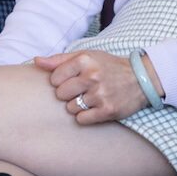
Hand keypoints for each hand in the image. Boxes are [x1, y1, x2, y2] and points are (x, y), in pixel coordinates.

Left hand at [34, 50, 162, 123]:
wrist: (140, 78)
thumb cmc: (109, 66)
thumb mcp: (86, 56)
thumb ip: (59, 59)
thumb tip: (36, 61)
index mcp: (84, 60)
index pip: (54, 78)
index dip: (61, 81)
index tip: (73, 79)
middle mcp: (92, 76)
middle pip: (61, 94)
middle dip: (68, 94)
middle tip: (82, 89)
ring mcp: (100, 94)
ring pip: (70, 108)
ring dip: (78, 106)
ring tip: (91, 98)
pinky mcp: (107, 110)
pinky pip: (82, 120)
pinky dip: (86, 116)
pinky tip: (95, 108)